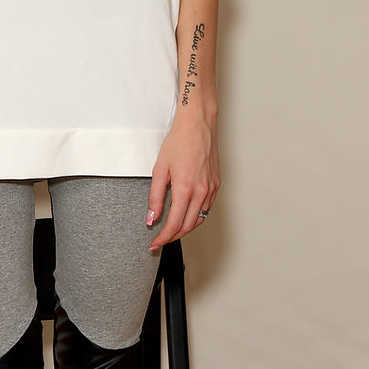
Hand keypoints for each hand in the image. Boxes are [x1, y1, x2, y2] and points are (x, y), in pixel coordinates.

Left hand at [146, 107, 219, 250]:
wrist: (198, 125)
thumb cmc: (179, 142)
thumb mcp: (160, 169)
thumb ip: (155, 197)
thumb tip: (151, 218)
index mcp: (186, 189)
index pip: (174, 224)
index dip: (163, 237)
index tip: (154, 243)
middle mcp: (202, 192)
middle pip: (188, 226)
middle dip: (173, 236)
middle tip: (160, 240)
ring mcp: (211, 189)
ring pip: (199, 220)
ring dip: (185, 229)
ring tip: (171, 230)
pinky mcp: (216, 185)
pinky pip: (206, 209)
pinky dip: (195, 217)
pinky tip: (186, 215)